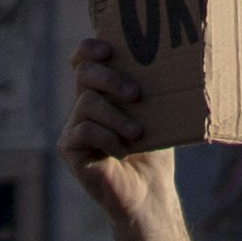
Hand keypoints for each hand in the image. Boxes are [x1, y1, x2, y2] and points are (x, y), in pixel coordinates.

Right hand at [58, 38, 176, 229]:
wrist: (148, 191)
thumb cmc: (156, 150)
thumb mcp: (157, 114)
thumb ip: (153, 90)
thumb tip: (172, 63)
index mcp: (103, 92)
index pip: (85, 60)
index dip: (90, 49)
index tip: (108, 50)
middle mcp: (84, 105)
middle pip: (84, 73)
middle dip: (111, 78)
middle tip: (136, 95)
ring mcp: (74, 126)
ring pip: (87, 103)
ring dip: (117, 116)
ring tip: (138, 133)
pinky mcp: (69, 148)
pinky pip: (83, 130)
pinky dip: (107, 138)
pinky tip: (122, 151)